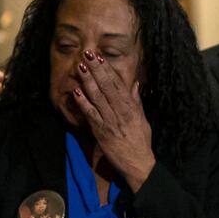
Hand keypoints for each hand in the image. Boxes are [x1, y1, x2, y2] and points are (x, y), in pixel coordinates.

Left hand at [71, 49, 155, 189]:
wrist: (138, 163)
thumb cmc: (140, 142)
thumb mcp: (142, 119)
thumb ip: (137, 101)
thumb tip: (135, 85)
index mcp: (131, 107)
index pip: (118, 84)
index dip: (108, 69)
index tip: (99, 57)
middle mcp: (121, 111)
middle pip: (107, 86)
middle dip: (96, 69)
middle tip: (87, 54)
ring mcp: (110, 120)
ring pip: (98, 97)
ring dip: (88, 81)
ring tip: (80, 67)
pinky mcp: (101, 132)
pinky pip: (91, 114)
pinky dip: (83, 102)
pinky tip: (76, 91)